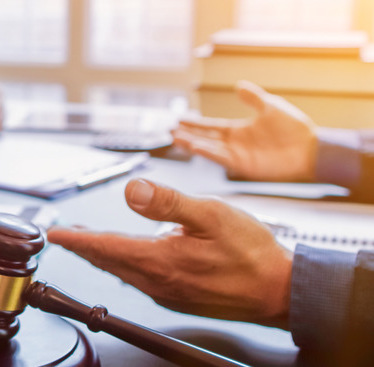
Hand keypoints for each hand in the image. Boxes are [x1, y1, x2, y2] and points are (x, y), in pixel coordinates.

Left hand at [47, 178, 292, 328]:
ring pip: (122, 274)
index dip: (76, 239)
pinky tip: (128, 258)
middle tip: (66, 235)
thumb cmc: (252, 254)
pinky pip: (139, 282)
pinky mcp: (176, 300)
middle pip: (107, 263)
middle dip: (84, 247)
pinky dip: (124, 267)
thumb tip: (132, 191)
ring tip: (89, 243)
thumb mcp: (212, 215)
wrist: (279, 293)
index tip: (54, 234)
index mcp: (159, 261)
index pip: (104, 248)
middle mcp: (156, 283)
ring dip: (103, 257)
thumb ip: (169, 203)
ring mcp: (165, 294)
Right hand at [172, 80, 316, 181]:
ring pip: (208, 149)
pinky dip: (206, 152)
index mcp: (238, 129)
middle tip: (169, 130)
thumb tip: (238, 86)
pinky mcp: (242, 166)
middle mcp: (234, 143)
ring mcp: (237, 156)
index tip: (179, 119)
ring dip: (191, 143)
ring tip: (175, 138)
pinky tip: (193, 146)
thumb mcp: (271, 106)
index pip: (211, 126)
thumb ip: (253, 98)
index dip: (195, 123)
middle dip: (187, 134)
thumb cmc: (294, 128)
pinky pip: (220, 158)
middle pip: (204, 138)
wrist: (310, 149)